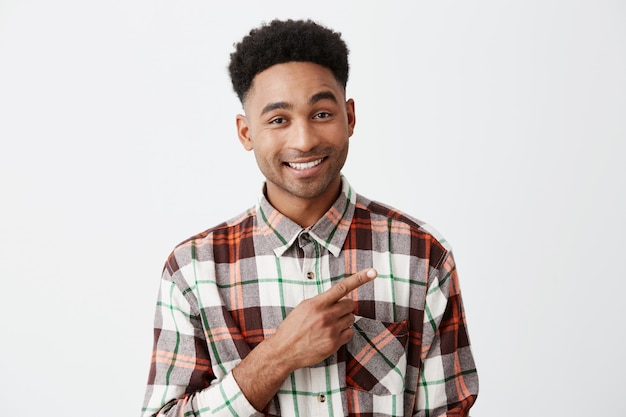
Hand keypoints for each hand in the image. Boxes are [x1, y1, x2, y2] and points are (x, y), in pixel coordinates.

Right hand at [232, 268, 376, 410]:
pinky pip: (350, 333)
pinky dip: (344, 333)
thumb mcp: (304, 307)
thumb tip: (338, 296)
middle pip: (350, 305)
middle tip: (334, 313)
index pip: (342, 287)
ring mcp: (331, 330)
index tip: (372, 272)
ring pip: (351, 319)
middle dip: (345, 307)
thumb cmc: (293, 328)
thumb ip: (321, 301)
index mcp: (317, 303)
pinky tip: (331, 335)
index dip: (359, 278)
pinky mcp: (334, 343)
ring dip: (344, 321)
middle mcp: (326, 315)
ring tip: (328, 326)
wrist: (284, 351)